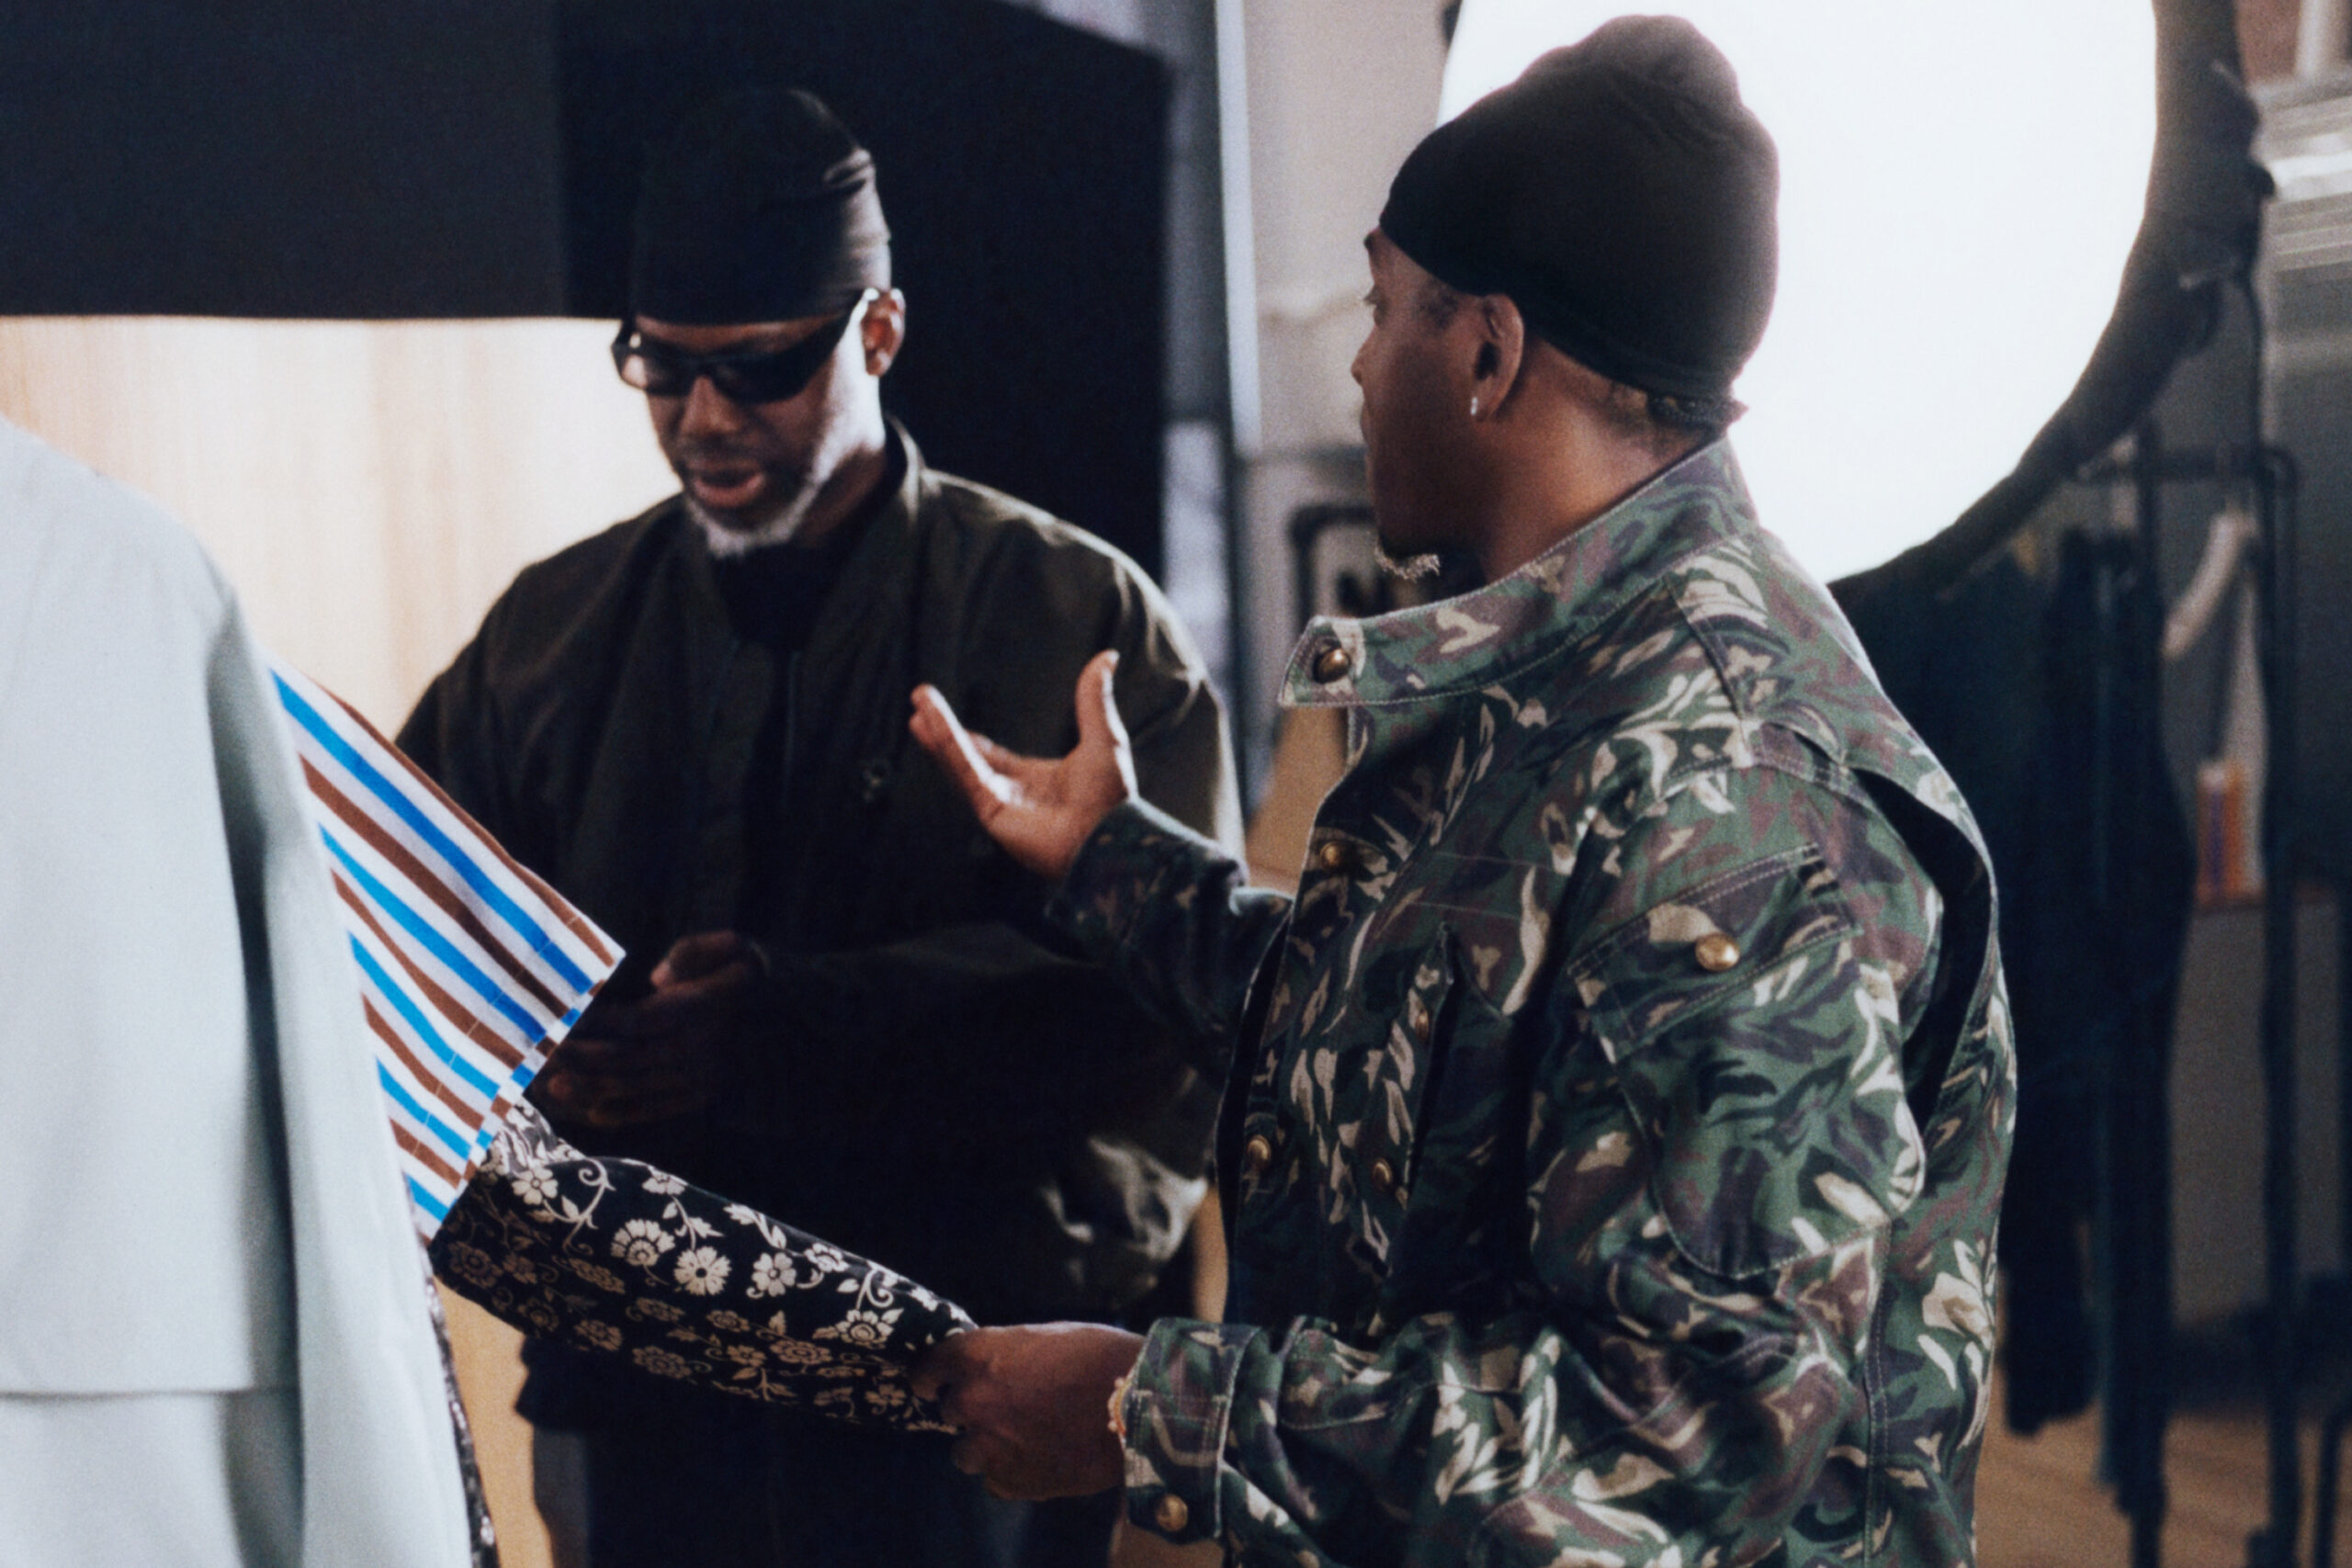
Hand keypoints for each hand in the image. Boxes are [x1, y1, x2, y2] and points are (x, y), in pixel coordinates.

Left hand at [535, 932, 762, 1128]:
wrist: (809, 1027)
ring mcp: (699, 1078)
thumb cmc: (759, 977)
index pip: (642, 1019)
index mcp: (704, 1010)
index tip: (559, 1017)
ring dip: (589, 1089)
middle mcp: (699, 1049)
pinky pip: (656, 1109)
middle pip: (628, 1059)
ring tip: (546, 1086)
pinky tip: (587, 1111)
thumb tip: (656, 979)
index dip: (599, 1022)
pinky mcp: (701, 1095)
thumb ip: (696, 952)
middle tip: (535, 1055)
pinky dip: (620, 1114)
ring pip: (636, 1088)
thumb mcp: (740, 948)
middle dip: (580, 1059)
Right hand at [907, 650, 1136, 884]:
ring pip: (961, 763)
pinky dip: (948, 747)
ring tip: (917, 706)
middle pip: (968, 758)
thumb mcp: (1103, 736)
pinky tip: (930, 724)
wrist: (1109, 836)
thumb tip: (1109, 656)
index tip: (942, 718)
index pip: (993, 756)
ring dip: (938, 733)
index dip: (967, 737)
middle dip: (942, 732)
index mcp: (1037, 780)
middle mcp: (1014, 793)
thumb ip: (1093, 698)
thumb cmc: (1111, 797)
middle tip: (919, 702)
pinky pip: (966, 773)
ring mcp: (1001, 804)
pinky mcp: (992, 812)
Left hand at [908, 1323, 1142, 1499]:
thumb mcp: (1043, 1337)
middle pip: (949, 1411)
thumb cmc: (1097, 1358)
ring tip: (1028, 1437)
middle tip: (1007, 1407)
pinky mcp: (1010, 1482)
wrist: (1139, 1406)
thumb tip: (990, 1369)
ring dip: (987, 1446)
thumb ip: (1004, 1354)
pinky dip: (1013, 1471)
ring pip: (966, 1453)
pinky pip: (997, 1479)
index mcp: (976, 1356)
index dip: (933, 1376)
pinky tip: (1045, 1456)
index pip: (925, 1370)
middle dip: (972, 1410)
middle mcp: (971, 1402)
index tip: (938, 1383)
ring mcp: (988, 1446)